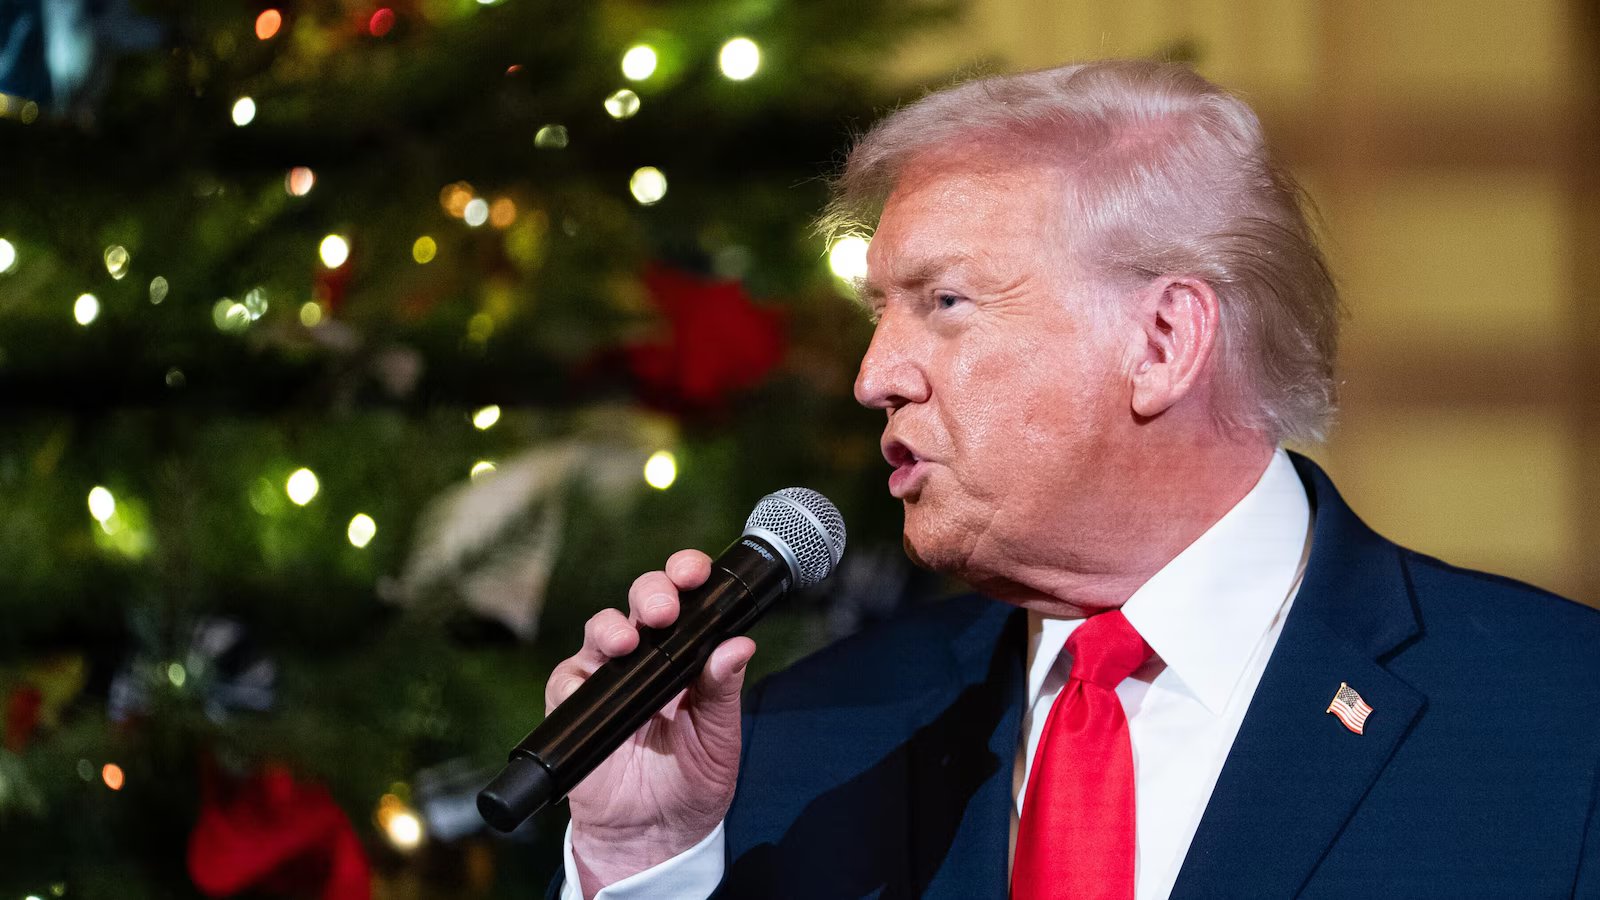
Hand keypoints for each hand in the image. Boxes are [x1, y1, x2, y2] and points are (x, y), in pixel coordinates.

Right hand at [546, 549, 755, 896]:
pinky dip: (578, 673)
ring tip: (628, 640)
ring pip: (602, 629)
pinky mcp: (574, 706)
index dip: (686, 576)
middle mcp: (645, 657)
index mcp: (686, 655)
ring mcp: (607, 678)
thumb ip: (724, 691)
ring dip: (612, 626)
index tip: (695, 572)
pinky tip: (593, 676)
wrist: (654, 836)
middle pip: (641, 603)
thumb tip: (739, 645)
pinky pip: (568, 678)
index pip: (685, 601)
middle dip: (652, 592)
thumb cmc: (691, 782)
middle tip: (665, 608)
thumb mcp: (719, 737)